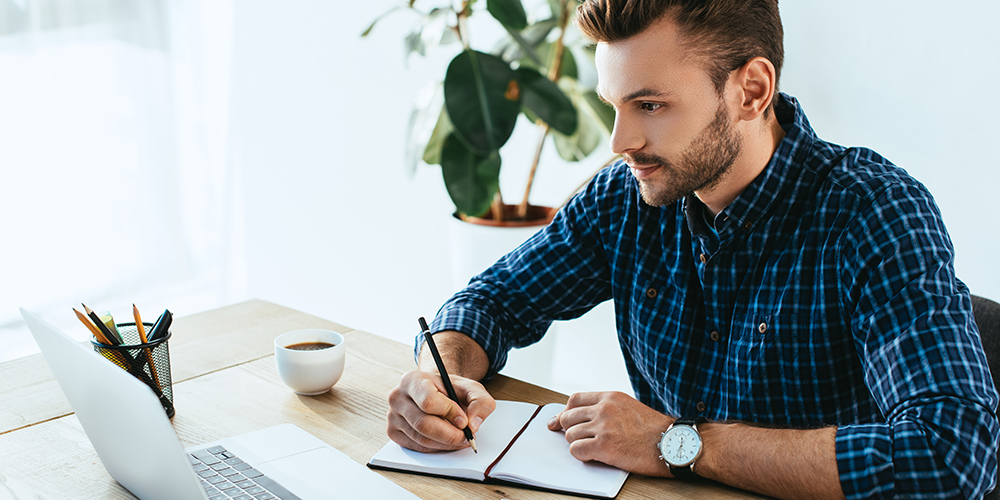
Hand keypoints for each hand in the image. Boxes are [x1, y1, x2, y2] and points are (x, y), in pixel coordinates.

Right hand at [387, 369, 495, 452]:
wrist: (436, 392)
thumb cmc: (451, 390)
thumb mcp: (472, 388)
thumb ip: (480, 402)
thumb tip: (473, 425)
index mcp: (412, 379)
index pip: (428, 401)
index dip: (449, 413)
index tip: (463, 419)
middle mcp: (397, 397)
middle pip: (423, 424)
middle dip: (449, 435)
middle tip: (466, 436)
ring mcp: (392, 416)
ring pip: (421, 439)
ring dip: (445, 443)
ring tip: (459, 438)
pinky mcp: (393, 432)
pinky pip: (417, 447)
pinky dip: (436, 447)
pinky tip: (446, 440)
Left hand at [547, 391, 673, 475]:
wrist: (673, 443)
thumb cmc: (655, 430)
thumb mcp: (629, 408)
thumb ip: (607, 409)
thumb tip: (584, 417)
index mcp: (610, 397)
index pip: (575, 399)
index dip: (565, 412)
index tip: (558, 421)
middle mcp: (604, 408)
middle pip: (568, 417)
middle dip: (568, 430)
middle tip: (575, 439)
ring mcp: (603, 426)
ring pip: (570, 435)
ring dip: (577, 444)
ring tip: (592, 449)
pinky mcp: (604, 445)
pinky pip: (576, 450)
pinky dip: (581, 455)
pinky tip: (593, 456)